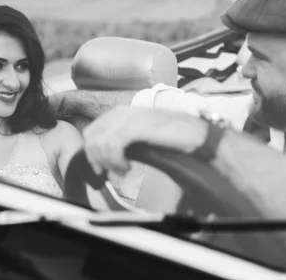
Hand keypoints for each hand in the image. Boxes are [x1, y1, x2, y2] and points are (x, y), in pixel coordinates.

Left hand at [82, 106, 206, 175]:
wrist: (194, 134)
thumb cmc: (171, 137)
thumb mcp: (141, 137)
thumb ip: (123, 141)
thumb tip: (105, 157)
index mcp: (120, 112)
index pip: (92, 130)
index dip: (91, 152)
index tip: (99, 169)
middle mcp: (122, 112)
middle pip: (92, 135)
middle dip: (96, 158)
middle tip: (108, 173)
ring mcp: (129, 118)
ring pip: (100, 142)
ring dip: (108, 162)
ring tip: (122, 171)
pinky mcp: (137, 126)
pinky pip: (113, 145)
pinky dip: (116, 160)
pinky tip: (128, 168)